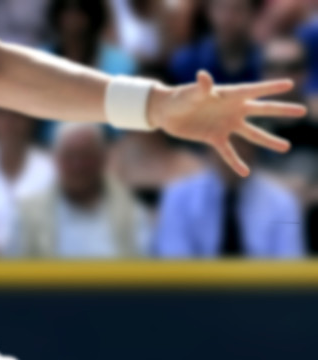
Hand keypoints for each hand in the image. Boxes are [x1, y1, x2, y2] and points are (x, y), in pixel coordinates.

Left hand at [147, 70, 307, 175]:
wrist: (167, 113)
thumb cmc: (180, 97)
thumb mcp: (190, 93)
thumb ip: (201, 87)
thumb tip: (204, 76)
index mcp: (229, 95)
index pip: (254, 90)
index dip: (270, 87)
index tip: (290, 84)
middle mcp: (233, 110)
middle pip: (262, 110)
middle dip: (281, 111)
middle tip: (302, 111)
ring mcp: (226, 124)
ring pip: (252, 134)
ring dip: (268, 141)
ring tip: (286, 148)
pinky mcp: (215, 138)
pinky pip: (228, 152)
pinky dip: (235, 162)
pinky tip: (245, 173)